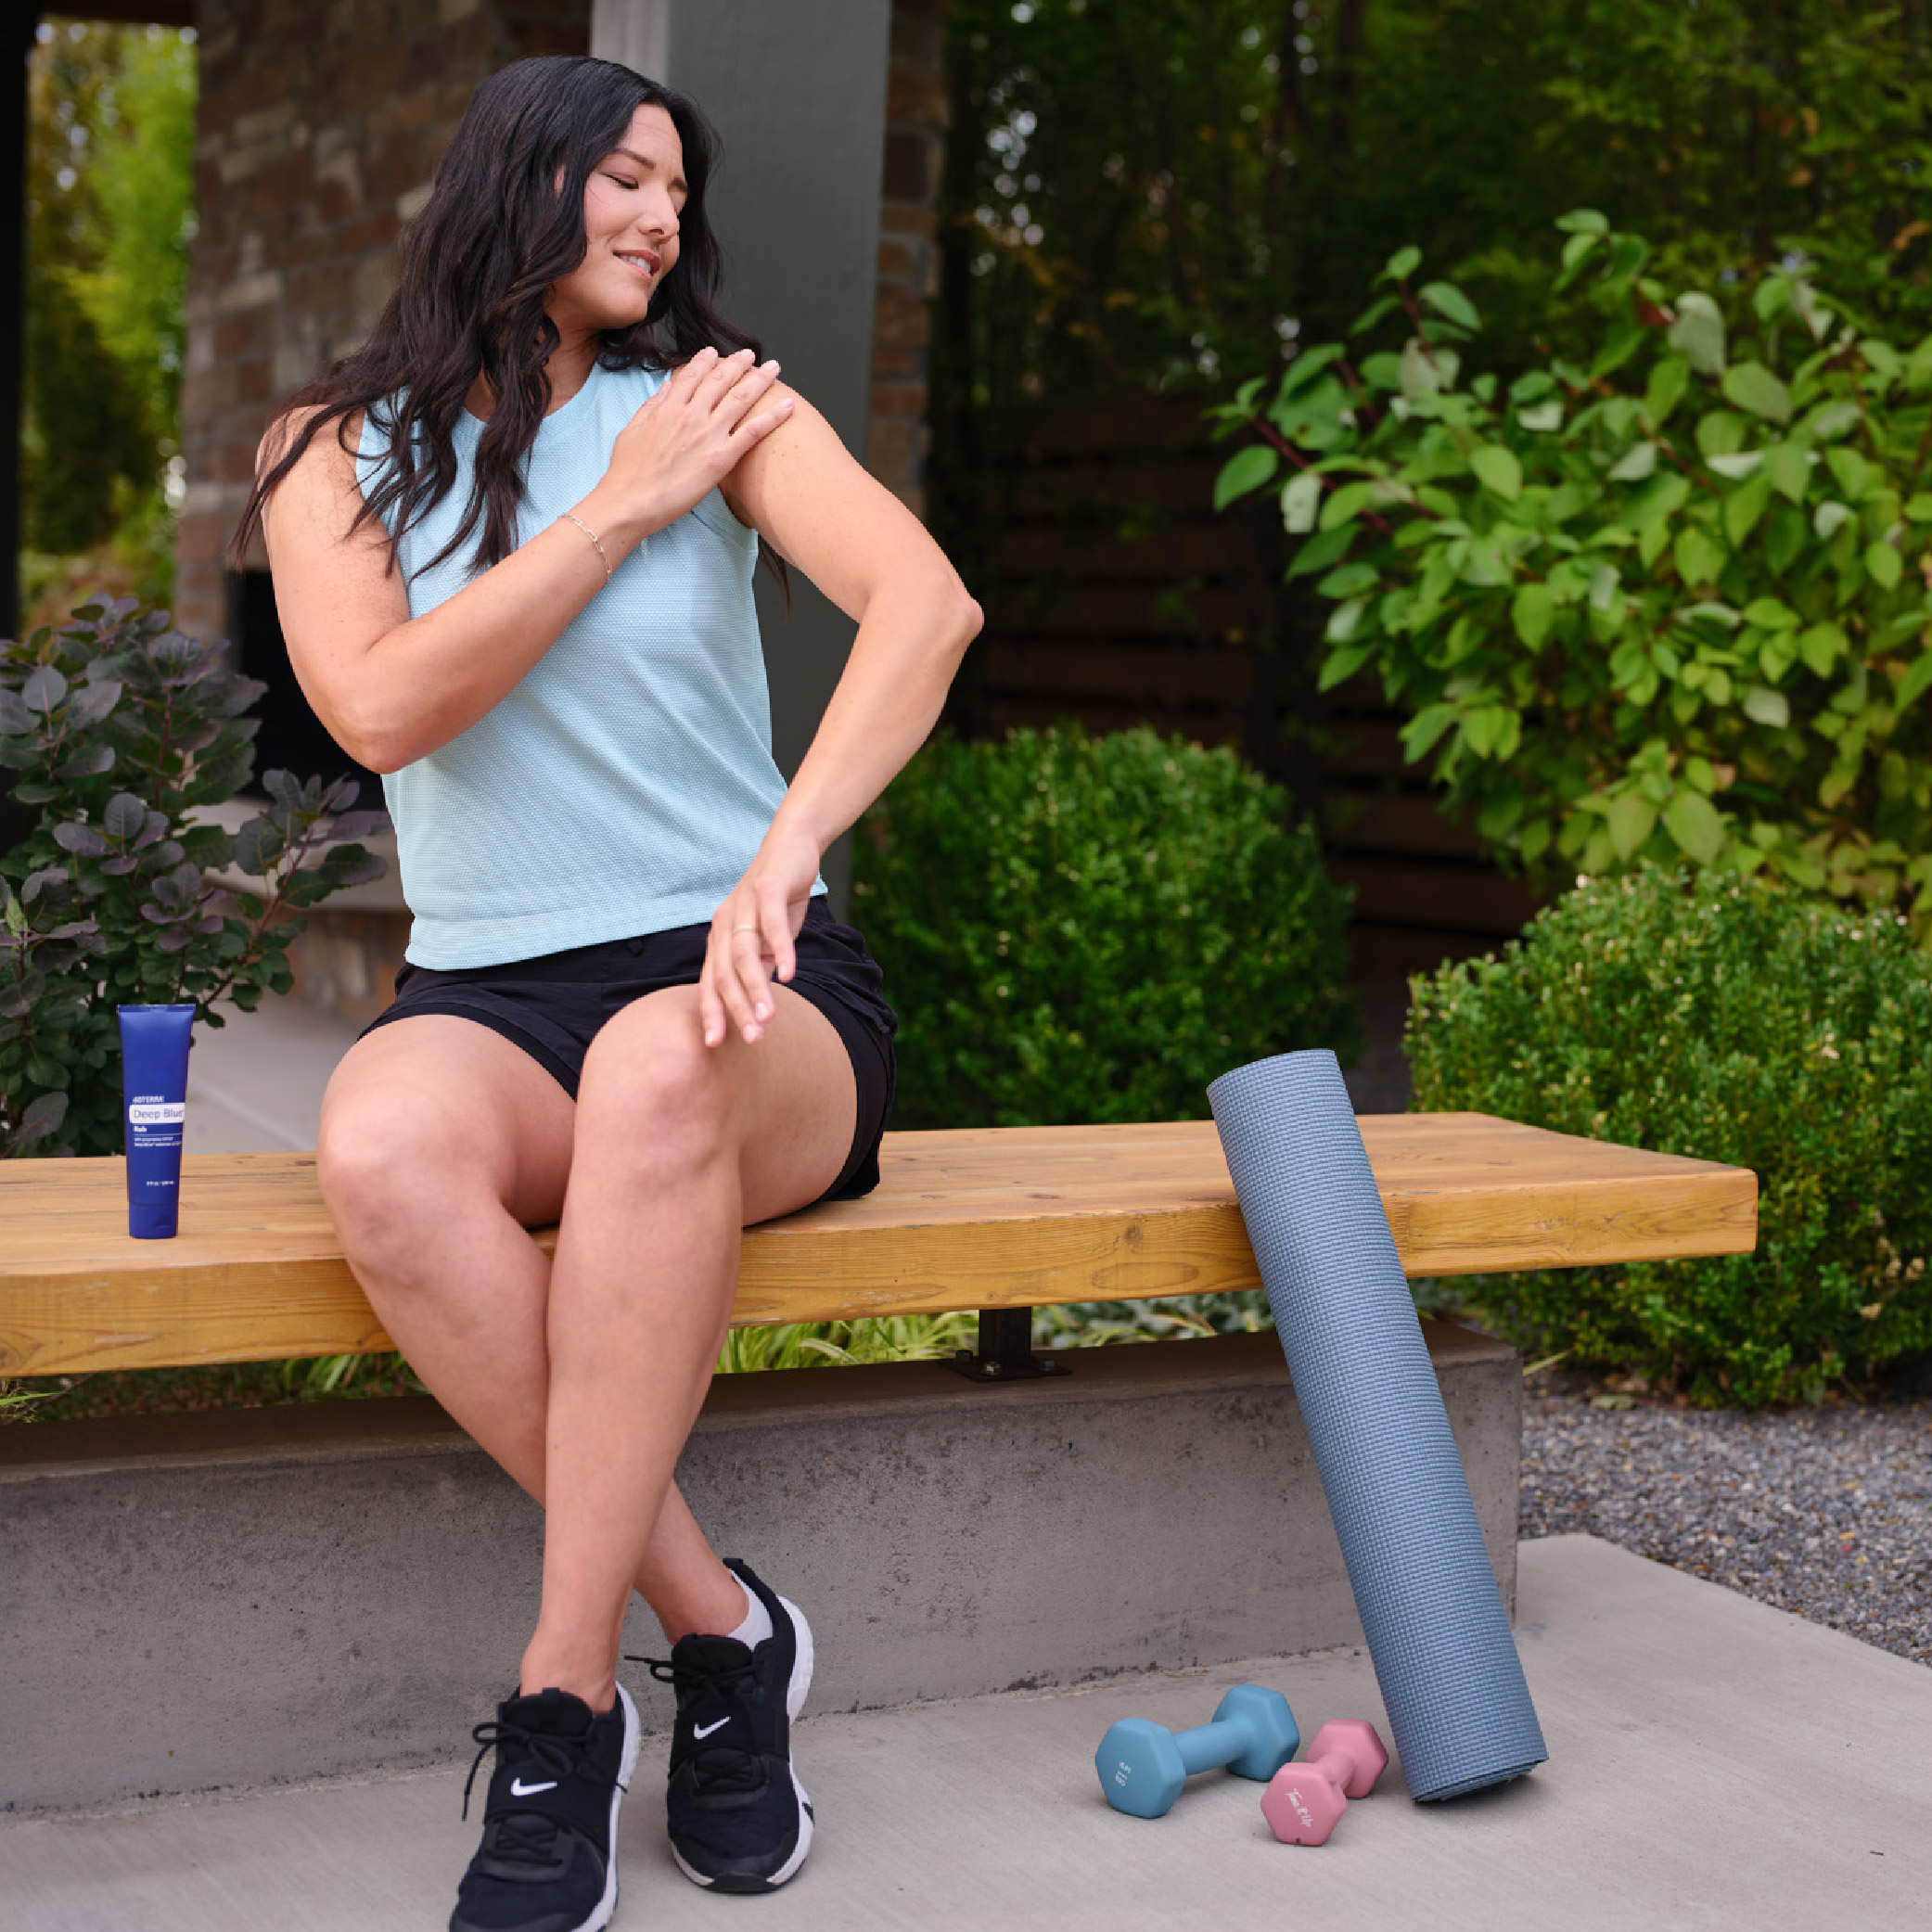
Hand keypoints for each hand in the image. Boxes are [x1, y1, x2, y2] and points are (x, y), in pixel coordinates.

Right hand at [593, 347, 792, 541]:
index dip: (705, 362)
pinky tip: (789, 405)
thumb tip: (666, 387)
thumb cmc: (626, 472)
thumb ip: (651, 405)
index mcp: (668, 408)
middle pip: (720, 381)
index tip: (715, 352)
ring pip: (741, 399)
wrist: (630, 501)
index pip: (691, 376)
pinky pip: (752, 433)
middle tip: (750, 354)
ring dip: (761, 380)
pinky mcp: (721, 458)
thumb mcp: (632, 430)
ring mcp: (708, 435)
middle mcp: (691, 415)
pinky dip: (773, 417)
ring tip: (774, 368)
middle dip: (738, 364)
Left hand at [699, 825, 822, 1046]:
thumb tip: (758, 1001)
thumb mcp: (767, 938)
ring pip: (745, 954)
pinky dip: (781, 951)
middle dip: (736, 1009)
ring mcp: (744, 906)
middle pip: (724, 974)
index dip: (712, 1013)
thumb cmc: (778, 897)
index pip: (711, 982)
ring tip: (769, 1016)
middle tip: (752, 1039)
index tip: (714, 1045)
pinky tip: (790, 975)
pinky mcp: (767, 890)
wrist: (790, 846)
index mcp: (720, 938)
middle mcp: (724, 923)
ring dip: (757, 988)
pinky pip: (773, 926)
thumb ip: (760, 965)